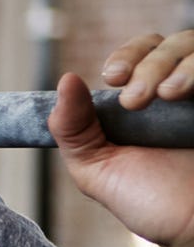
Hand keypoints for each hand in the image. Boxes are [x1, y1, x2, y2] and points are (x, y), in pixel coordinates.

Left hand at [49, 31, 193, 246]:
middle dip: (148, 63)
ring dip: (176, 64)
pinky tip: (182, 94)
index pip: (144, 50)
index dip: (128, 54)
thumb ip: (72, 129)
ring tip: (166, 96)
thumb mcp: (97, 169)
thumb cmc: (151, 203)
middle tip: (135, 100)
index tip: (112, 77)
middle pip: (172, 43)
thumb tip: (65, 80)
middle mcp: (187, 91)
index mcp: (152, 99)